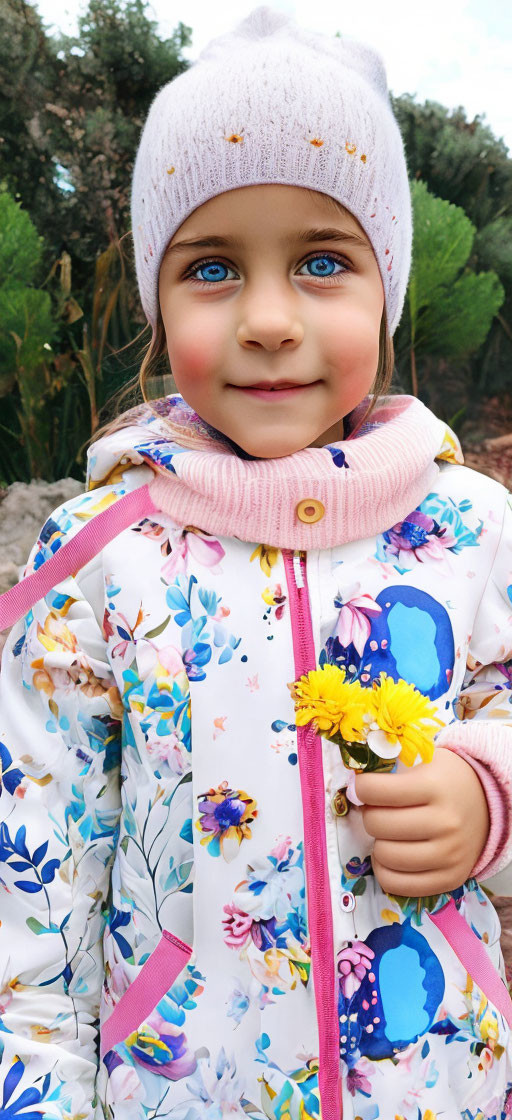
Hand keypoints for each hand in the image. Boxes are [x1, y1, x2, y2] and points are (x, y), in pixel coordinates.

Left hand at [354, 747, 489, 896]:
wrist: (486, 804)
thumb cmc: (445, 781)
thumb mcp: (423, 762)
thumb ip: (389, 772)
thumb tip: (350, 788)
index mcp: (435, 786)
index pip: (376, 791)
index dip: (361, 787)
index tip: (363, 787)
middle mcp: (445, 822)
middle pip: (377, 824)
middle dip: (369, 815)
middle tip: (378, 810)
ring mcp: (449, 855)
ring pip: (384, 856)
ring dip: (377, 844)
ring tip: (387, 833)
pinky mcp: (450, 879)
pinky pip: (397, 884)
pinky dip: (385, 870)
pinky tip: (391, 854)